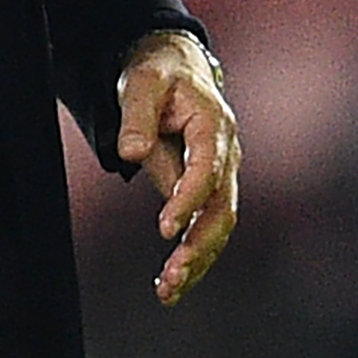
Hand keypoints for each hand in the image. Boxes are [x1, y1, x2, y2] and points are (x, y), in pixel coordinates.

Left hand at [115, 30, 238, 305]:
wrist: (177, 68)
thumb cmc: (159, 73)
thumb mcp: (142, 82)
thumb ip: (137, 116)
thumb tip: (132, 153)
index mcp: (213, 124)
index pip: (207, 168)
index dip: (189, 198)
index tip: (166, 228)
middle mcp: (225, 153)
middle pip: (223, 206)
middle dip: (201, 244)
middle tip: (173, 274)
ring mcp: (220, 173)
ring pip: (219, 224)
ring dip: (198, 259)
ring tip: (168, 289)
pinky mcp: (207, 189)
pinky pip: (207, 226)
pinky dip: (194, 256)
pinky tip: (170, 283)